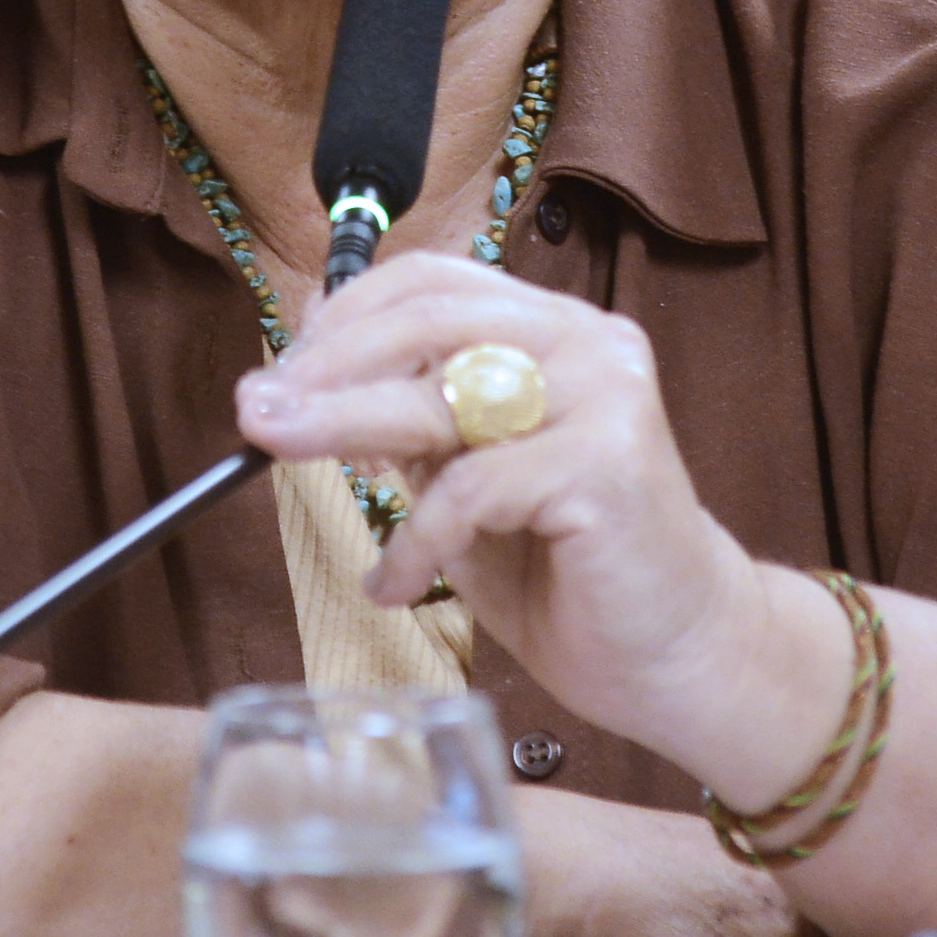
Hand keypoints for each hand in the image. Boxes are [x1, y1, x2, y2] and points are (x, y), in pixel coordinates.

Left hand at [236, 255, 809, 766]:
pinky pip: (472, 489)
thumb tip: (301, 388)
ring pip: (442, 392)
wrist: (680, 655)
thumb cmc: (569, 569)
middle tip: (256, 409)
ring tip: (275, 450)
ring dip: (341, 423)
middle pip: (428, 320)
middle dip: (325, 362)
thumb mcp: (468, 481)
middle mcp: (587, 342)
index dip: (344, 315)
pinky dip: (415, 538)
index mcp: (552, 330)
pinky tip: (393, 584)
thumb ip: (412, 428)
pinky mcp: (608, 465)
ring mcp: (605, 396)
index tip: (282, 368)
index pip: (432, 281)